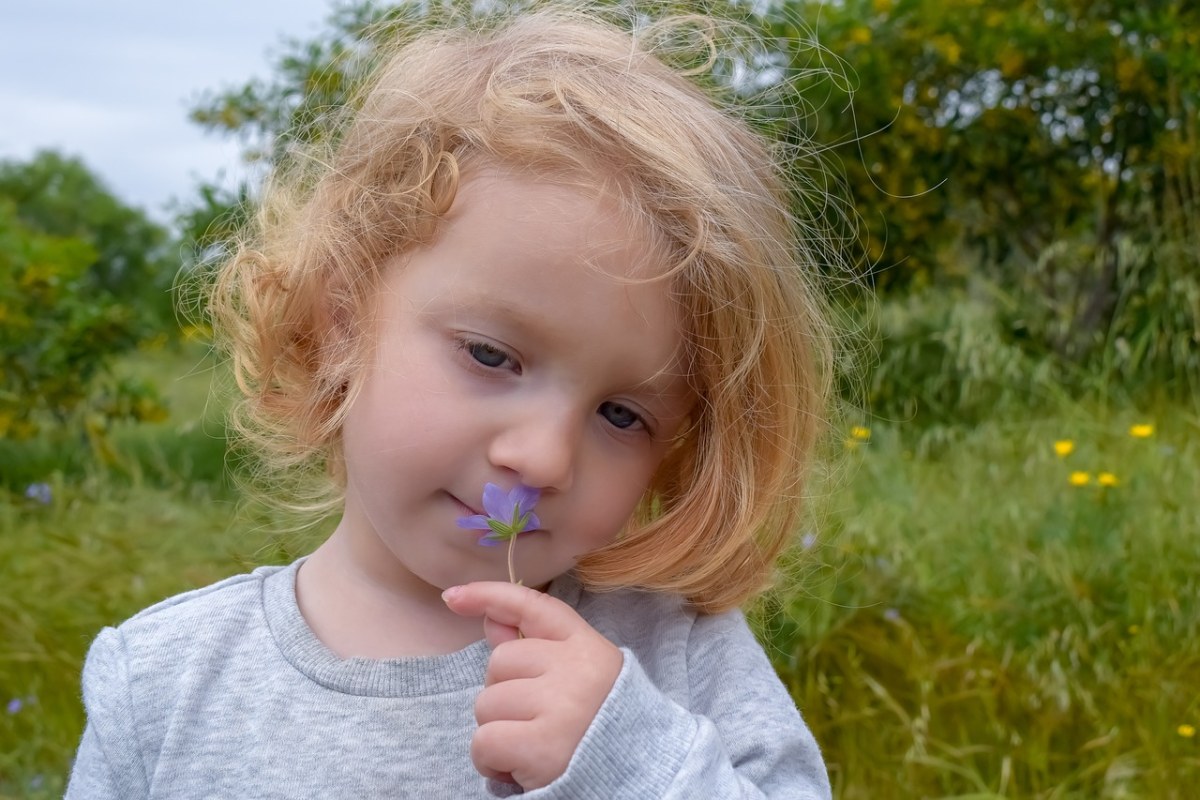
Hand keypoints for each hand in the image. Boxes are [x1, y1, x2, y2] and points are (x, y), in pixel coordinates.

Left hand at [442, 582, 623, 789]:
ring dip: (497, 731)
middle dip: (503, 694)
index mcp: (587, 647)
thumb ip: (535, 648)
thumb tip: (491, 619)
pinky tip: (519, 768)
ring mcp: (560, 705)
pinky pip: (484, 741)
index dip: (489, 595)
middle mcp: (576, 669)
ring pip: (486, 704)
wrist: (637, 775)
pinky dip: (491, 761)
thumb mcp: (579, 679)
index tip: (454, 597)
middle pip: (499, 663)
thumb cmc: (598, 728)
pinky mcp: (542, 746)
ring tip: (532, 745)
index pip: (533, 607)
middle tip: (536, 721)